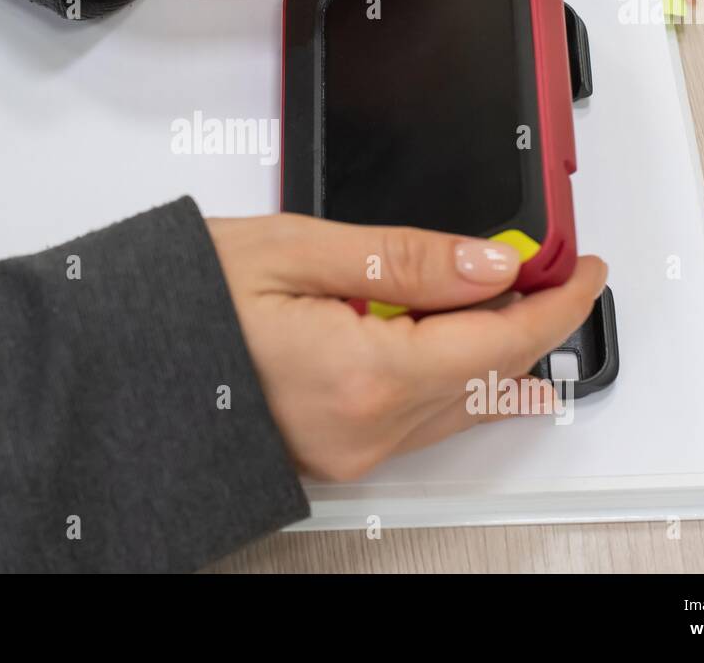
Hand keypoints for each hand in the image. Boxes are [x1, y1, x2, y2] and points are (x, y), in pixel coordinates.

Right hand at [207, 214, 605, 480]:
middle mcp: (365, 429)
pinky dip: (457, 380)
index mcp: (362, 374)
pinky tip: (473, 361)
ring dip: (501, 352)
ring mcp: (351, 451)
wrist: (120, 359)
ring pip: (463, 404)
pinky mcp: (337, 455)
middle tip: (554, 268)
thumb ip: (406, 259)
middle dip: (533, 319)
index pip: (499, 340)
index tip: (583, 268)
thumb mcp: (296, 249)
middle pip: (491, 376)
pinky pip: (424, 421)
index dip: (555, 301)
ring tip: (524, 305)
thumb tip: (491, 263)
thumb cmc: (185, 300)